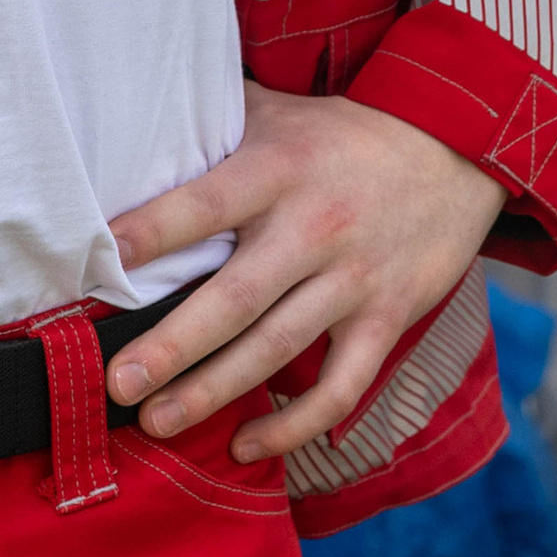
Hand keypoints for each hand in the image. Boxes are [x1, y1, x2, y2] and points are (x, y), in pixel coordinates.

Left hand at [104, 88, 502, 464]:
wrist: (453, 148)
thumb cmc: (341, 133)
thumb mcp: (278, 111)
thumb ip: (214, 121)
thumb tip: (133, 120)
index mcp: (280, 169)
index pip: (206, 203)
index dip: (154, 230)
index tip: (103, 260)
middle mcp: (314, 227)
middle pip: (236, 296)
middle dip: (174, 345)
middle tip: (119, 382)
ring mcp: (354, 279)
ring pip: (277, 347)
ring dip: (215, 391)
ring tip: (158, 420)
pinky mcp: (387, 318)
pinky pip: (340, 385)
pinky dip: (295, 424)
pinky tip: (247, 445)